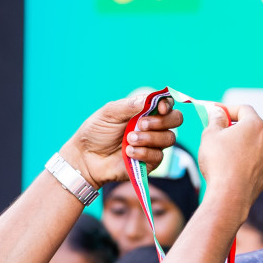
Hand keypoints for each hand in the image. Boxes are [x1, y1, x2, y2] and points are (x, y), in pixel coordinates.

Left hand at [62, 91, 182, 186]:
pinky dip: (143, 152)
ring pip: (169, 138)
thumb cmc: (97, 132)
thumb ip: (130, 105)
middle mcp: (153, 126)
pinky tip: (128, 152)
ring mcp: (153, 145)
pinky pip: (158, 156)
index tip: (160, 108)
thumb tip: (150, 99)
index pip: (167, 104)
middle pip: (176, 120)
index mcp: (144, 111)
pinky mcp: (150, 162)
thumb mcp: (109, 113)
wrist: (86, 157)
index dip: (168, 104)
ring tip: (129, 139)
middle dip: (161, 121)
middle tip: (141, 124)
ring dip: (149, 138)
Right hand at [196, 102, 262, 203]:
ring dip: (240, 144)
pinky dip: (245, 160)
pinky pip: (255, 161)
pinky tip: (231, 168)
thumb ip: (215, 119)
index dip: (228, 108)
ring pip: (253, 145)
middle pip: (250, 126)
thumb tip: (218, 112)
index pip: (243, 109)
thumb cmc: (219, 163)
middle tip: (218, 132)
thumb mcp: (210, 135)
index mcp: (255, 125)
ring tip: (223, 153)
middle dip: (234, 127)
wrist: (230, 196)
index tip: (216, 112)